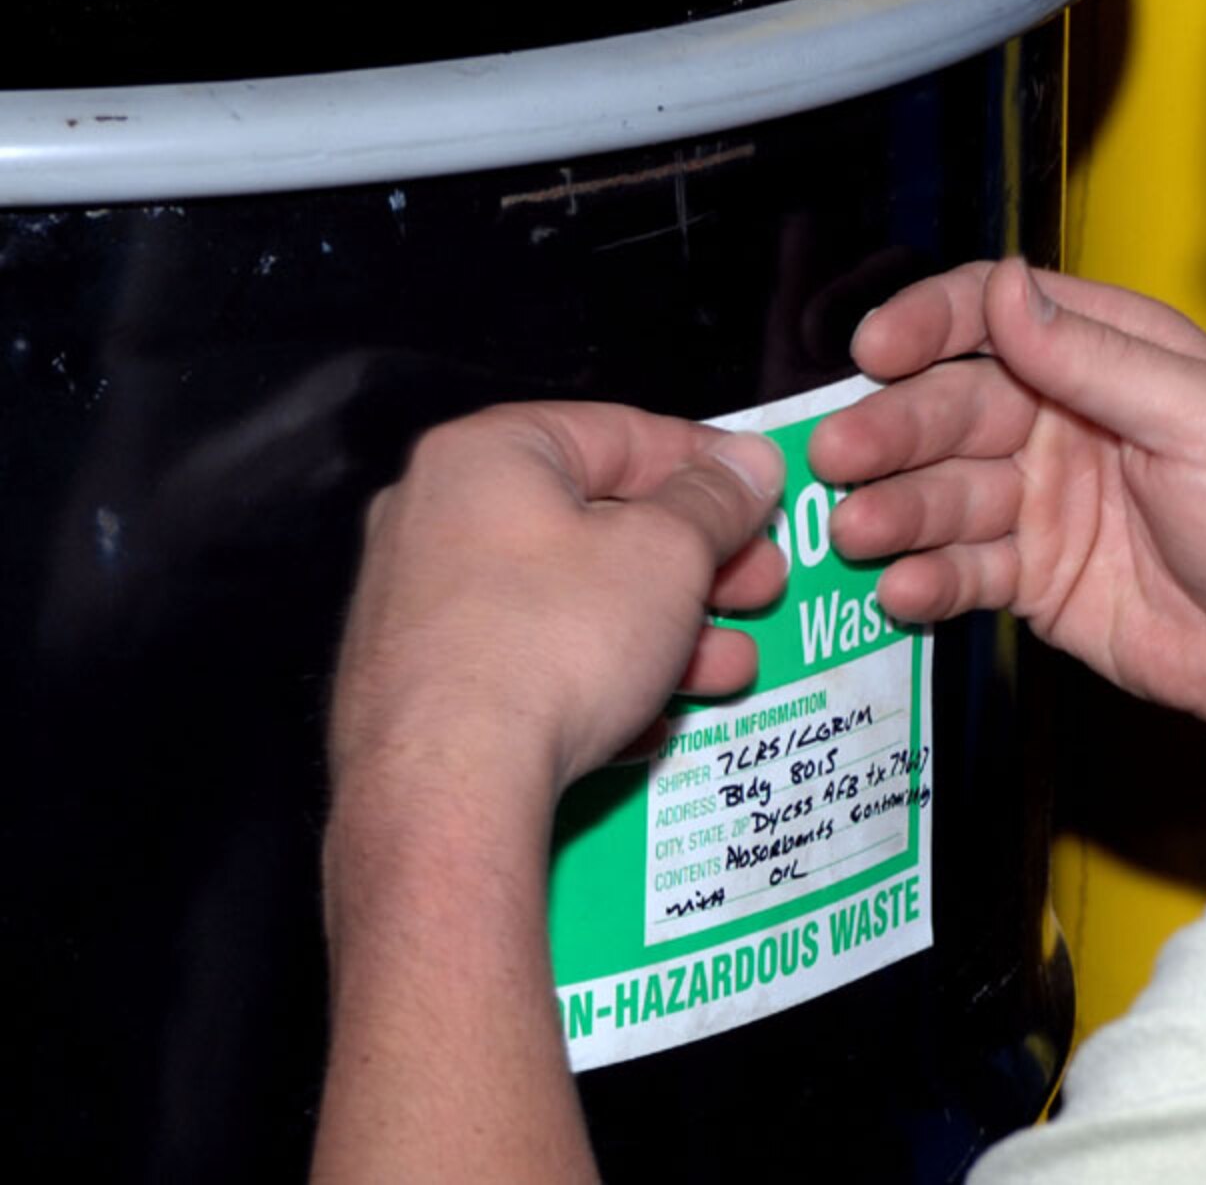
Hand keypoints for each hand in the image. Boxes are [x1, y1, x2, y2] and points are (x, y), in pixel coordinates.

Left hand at [331, 401, 787, 808]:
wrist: (447, 791)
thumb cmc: (551, 645)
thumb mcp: (667, 556)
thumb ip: (715, 502)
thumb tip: (749, 462)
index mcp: (486, 456)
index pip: (620, 433)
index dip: (709, 464)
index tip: (765, 495)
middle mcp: (436, 516)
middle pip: (598, 523)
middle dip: (697, 565)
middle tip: (760, 589)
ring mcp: (421, 607)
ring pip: (571, 603)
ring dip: (665, 632)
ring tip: (729, 669)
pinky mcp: (423, 688)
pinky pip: (531, 665)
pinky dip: (600, 682)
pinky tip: (652, 720)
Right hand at [811, 260, 1205, 775]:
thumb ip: (1099, 357)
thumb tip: (1008, 288)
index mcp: (1109, 355)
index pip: (995, 314)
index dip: (928, 323)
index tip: (876, 350)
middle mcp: (1065, 419)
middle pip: (951, 407)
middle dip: (892, 429)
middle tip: (840, 454)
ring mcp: (1043, 504)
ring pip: (943, 493)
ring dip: (894, 509)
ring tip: (858, 531)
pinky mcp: (1035, 582)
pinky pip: (963, 571)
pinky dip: (926, 578)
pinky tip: (903, 589)